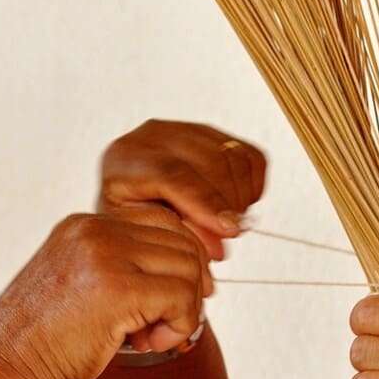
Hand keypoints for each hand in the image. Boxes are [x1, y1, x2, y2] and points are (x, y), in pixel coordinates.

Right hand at [0, 206, 210, 378]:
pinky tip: (150, 344)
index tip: (178, 299)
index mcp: (84, 226)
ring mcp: (104, 253)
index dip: (182, 260)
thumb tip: (193, 275)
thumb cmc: (41, 346)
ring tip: (151, 338)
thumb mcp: (81, 290)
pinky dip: (180, 326)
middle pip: (182, 242)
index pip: (162, 221)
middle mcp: (94, 230)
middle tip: (163, 326)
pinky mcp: (117, 287)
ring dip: (184, 310)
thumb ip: (123, 270)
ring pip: (188, 268)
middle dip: (187, 288)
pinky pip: (182, 297)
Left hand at [99, 119, 266, 261]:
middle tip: (230, 234)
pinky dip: (252, 185)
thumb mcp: (147, 233)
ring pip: (233, 159)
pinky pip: (249, 156)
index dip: (205, 202)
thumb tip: (220, 248)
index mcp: (126, 160)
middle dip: (229, 204)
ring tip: (228, 223)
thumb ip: (179, 237)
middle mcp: (155, 135)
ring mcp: (186, 130)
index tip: (228, 229)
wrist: (134, 195)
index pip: (172, 172)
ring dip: (241, 198)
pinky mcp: (214, 133)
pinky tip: (236, 204)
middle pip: (209, 163)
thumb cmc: (136, 218)